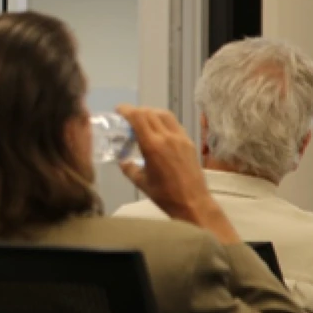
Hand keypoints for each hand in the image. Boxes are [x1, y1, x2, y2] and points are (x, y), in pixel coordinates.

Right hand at [116, 105, 239, 244]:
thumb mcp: (141, 182)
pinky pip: (175, 124)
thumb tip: (123, 161)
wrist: (193, 202)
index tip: (118, 110)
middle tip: (129, 117)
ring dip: (151, 113)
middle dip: (137, 111)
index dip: (126, 110)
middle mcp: (167, 137)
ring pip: (164, 114)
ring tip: (144, 121)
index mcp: (152, 146)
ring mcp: (180, 138)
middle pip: (149, 112)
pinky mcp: (189, 142)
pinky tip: (160, 131)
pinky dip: (164, 121)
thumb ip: (129, 168)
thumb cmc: (164, 195)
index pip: (137, 117)